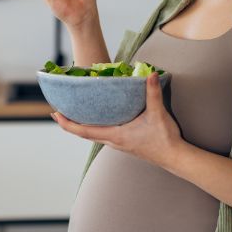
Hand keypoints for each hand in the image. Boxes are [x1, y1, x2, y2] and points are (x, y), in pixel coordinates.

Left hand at [51, 73, 184, 169]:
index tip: (56, 115)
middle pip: (84, 133)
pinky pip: (103, 134)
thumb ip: (153, 93)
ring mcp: (118, 143)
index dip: (68, 124)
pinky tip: (98, 118)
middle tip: (59, 109)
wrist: (175, 157)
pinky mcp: (125, 143)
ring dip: (81, 125)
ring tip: (75, 112)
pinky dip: (94, 126)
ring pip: (93, 135)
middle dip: (70, 122)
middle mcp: (113, 141)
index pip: (84, 131)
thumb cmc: (164, 139)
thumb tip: (150, 74)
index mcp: (116, 135)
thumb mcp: (158, 114)